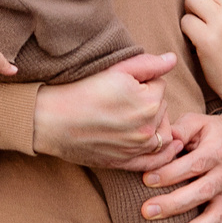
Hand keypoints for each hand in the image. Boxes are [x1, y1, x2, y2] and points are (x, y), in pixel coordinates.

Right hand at [32, 53, 174, 166]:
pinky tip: (163, 144)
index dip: (142, 80)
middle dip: (149, 101)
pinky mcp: (126, 163)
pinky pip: (155, 160)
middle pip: (161, 107)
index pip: (159, 84)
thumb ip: (147, 64)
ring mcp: (137, 149)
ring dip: (154, 123)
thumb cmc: (78, 90)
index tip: (122, 83)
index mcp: (148, 102)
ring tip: (131, 116)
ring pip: (161, 131)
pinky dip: (162, 153)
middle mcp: (147, 128)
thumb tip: (172, 59)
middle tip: (121, 99)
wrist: (49, 120)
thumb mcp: (113, 70)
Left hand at [134, 110, 221, 222]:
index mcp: (217, 152)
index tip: (146, 180)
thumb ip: (180, 129)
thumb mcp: (199, 122)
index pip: (192, 165)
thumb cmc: (214, 132)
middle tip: (146, 211)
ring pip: (213, 217)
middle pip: (200, 193)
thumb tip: (162, 138)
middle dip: (173, 204)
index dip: (170, 174)